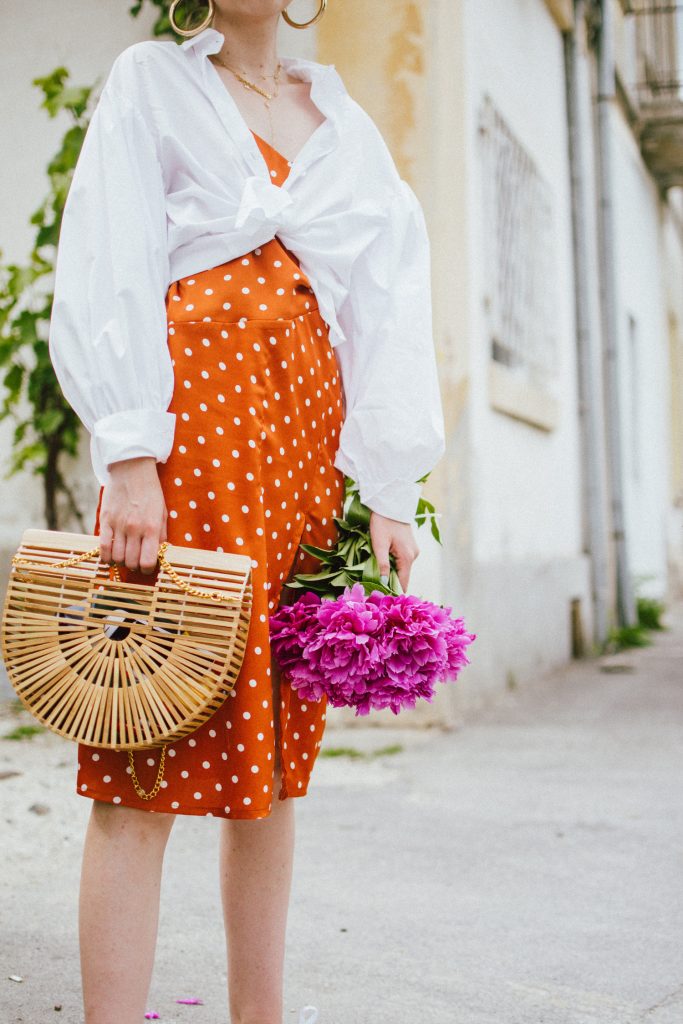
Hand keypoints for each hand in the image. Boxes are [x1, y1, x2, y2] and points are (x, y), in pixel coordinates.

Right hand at [98, 456, 167, 574]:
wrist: (132, 469)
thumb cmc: (150, 491)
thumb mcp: (162, 512)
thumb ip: (161, 535)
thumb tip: (159, 554)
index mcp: (152, 527)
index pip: (147, 561)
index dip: (148, 569)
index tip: (147, 567)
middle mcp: (134, 529)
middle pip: (131, 562)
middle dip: (134, 566)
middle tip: (136, 561)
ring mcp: (118, 525)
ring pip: (116, 557)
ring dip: (121, 561)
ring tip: (124, 556)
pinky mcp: (105, 520)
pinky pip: (102, 547)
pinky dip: (106, 556)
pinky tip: (110, 557)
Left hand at [369, 511, 419, 592]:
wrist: (390, 504)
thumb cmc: (382, 522)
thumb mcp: (379, 543)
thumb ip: (382, 564)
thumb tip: (383, 582)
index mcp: (407, 557)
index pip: (403, 582)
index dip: (394, 591)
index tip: (383, 599)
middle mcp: (413, 555)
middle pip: (403, 576)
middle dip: (390, 582)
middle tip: (375, 589)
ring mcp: (413, 551)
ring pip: (402, 568)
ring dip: (391, 572)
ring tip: (377, 576)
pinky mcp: (410, 546)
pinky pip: (402, 561)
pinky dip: (394, 564)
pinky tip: (383, 562)